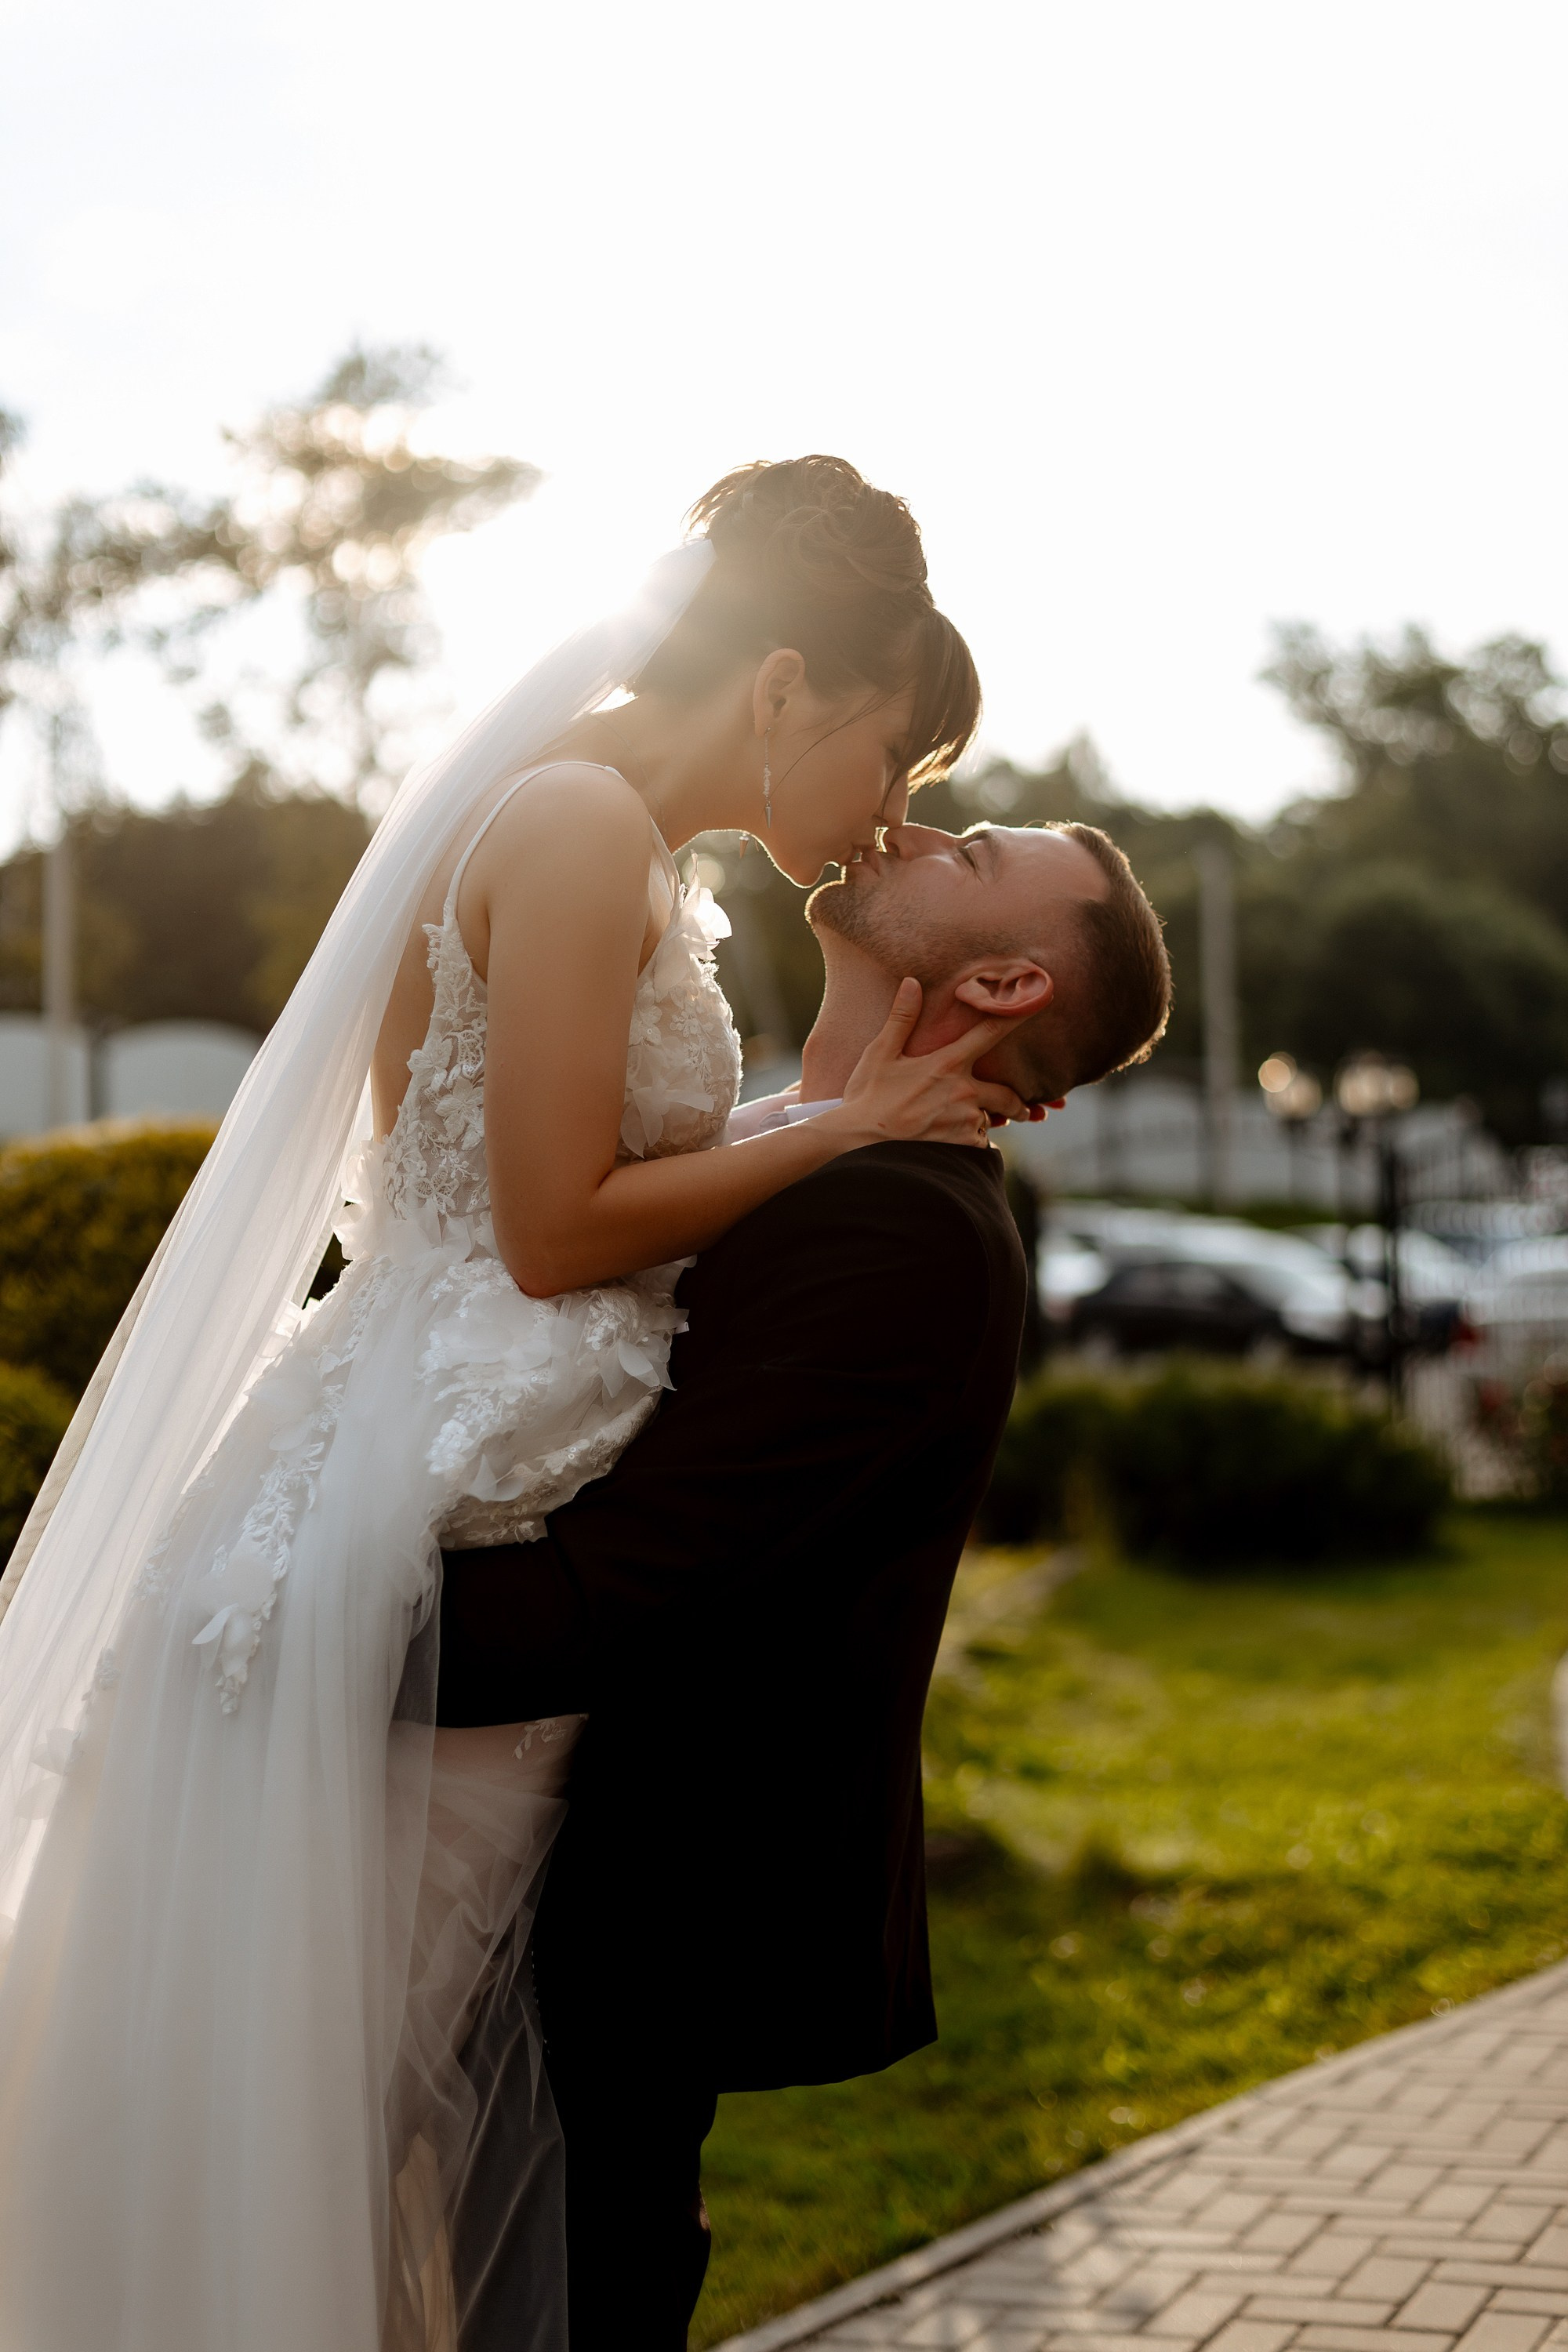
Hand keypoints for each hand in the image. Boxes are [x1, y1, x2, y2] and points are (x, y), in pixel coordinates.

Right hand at [837, 980, 1029, 1148]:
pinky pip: (979, 1145)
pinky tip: (950, 1146)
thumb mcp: (880, 1054)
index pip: (991, 1032)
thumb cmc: (867, 1098)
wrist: (860, 1146)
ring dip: (985, 1124)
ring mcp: (966, 1121)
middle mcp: (965, 1092)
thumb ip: (901, 1019)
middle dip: (1018, 1104)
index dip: (1020, 1014)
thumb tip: (912, 982)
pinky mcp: (963, 1147)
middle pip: (1009, 1095)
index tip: (1045, 997)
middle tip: (1023, 1110)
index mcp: (948, 1064)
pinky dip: (971, 1145)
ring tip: (965, 1130)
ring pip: (990, 1121)